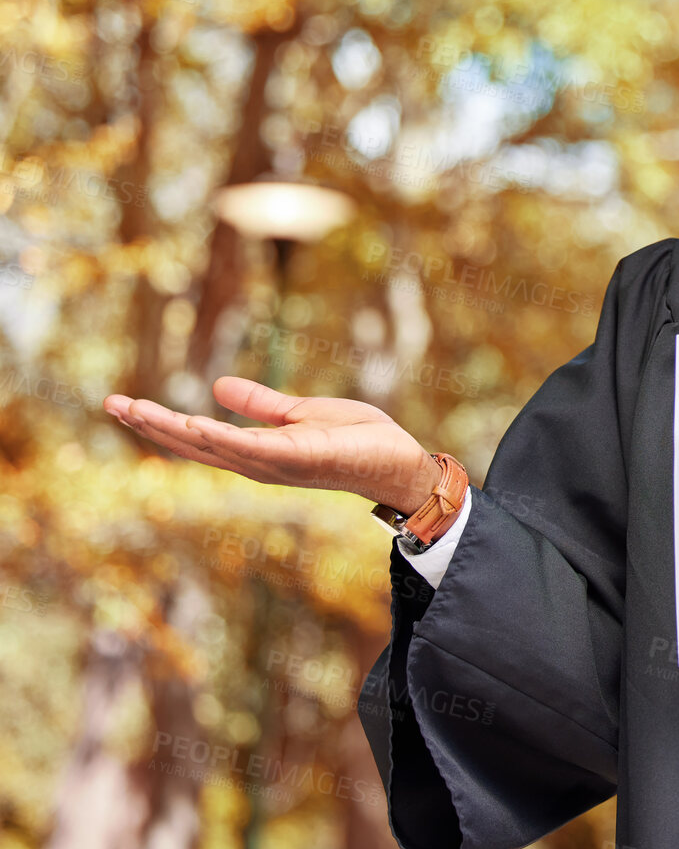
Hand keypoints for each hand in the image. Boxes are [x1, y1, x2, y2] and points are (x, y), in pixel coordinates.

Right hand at [103, 376, 439, 513]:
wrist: (398, 461)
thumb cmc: (356, 440)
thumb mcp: (301, 414)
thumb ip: (261, 405)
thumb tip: (217, 385)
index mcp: (255, 451)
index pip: (196, 437)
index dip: (158, 421)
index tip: (123, 402)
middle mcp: (257, 462)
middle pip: (192, 444)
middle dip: (151, 425)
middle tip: (111, 403)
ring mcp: (276, 463)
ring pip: (214, 446)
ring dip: (173, 429)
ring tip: (137, 409)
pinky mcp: (299, 457)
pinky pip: (253, 448)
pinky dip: (223, 437)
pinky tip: (194, 422)